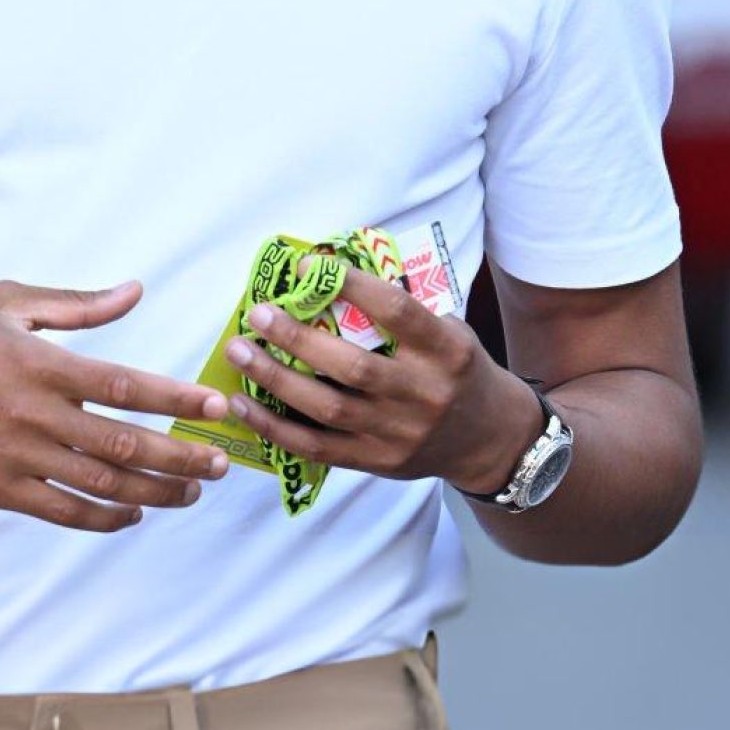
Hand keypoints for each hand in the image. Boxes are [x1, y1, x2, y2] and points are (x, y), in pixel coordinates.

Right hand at [0, 279, 231, 532]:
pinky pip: (63, 513)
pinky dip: (105, 519)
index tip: (216, 407)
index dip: (177, 399)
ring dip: (155, 495)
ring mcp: (15, 458)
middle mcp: (32, 414)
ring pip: (101, 488)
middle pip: (124, 446)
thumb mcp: (5, 302)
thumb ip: (75, 304)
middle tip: (220, 464)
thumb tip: (135, 290)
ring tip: (190, 493)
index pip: (125, 386)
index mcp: (39, 363)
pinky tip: (133, 514)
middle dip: (181, 458)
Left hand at [219, 268, 541, 494]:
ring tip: (239, 351)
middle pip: (352, 366)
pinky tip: (245, 405)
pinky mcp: (377, 461)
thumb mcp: (449, 335)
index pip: (396, 312)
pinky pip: (317, 447)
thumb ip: (402, 315)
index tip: (306, 267)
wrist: (489, 440)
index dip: (350, 287)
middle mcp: (423, 393)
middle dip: (298, 339)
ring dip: (275, 379)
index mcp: (445, 351)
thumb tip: (329, 281)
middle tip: (258, 313)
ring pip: (328, 408)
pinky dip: (275, 428)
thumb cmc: (457, 373)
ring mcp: (398, 433)